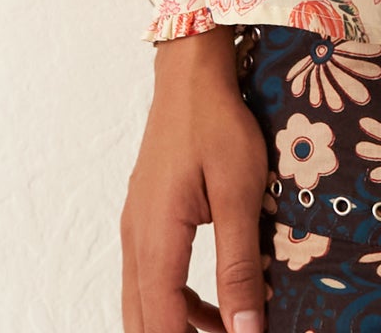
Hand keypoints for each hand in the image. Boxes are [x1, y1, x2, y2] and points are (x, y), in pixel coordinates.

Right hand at [120, 26, 269, 332]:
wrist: (191, 73)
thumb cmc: (218, 124)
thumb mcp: (239, 194)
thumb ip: (239, 265)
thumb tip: (245, 330)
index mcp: (155, 240)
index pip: (161, 325)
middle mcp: (135, 240)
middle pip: (143, 321)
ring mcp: (136, 227)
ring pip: (143, 302)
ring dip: (178, 325)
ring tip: (225, 330)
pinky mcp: (145, 217)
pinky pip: (150, 277)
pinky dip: (175, 302)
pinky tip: (210, 304)